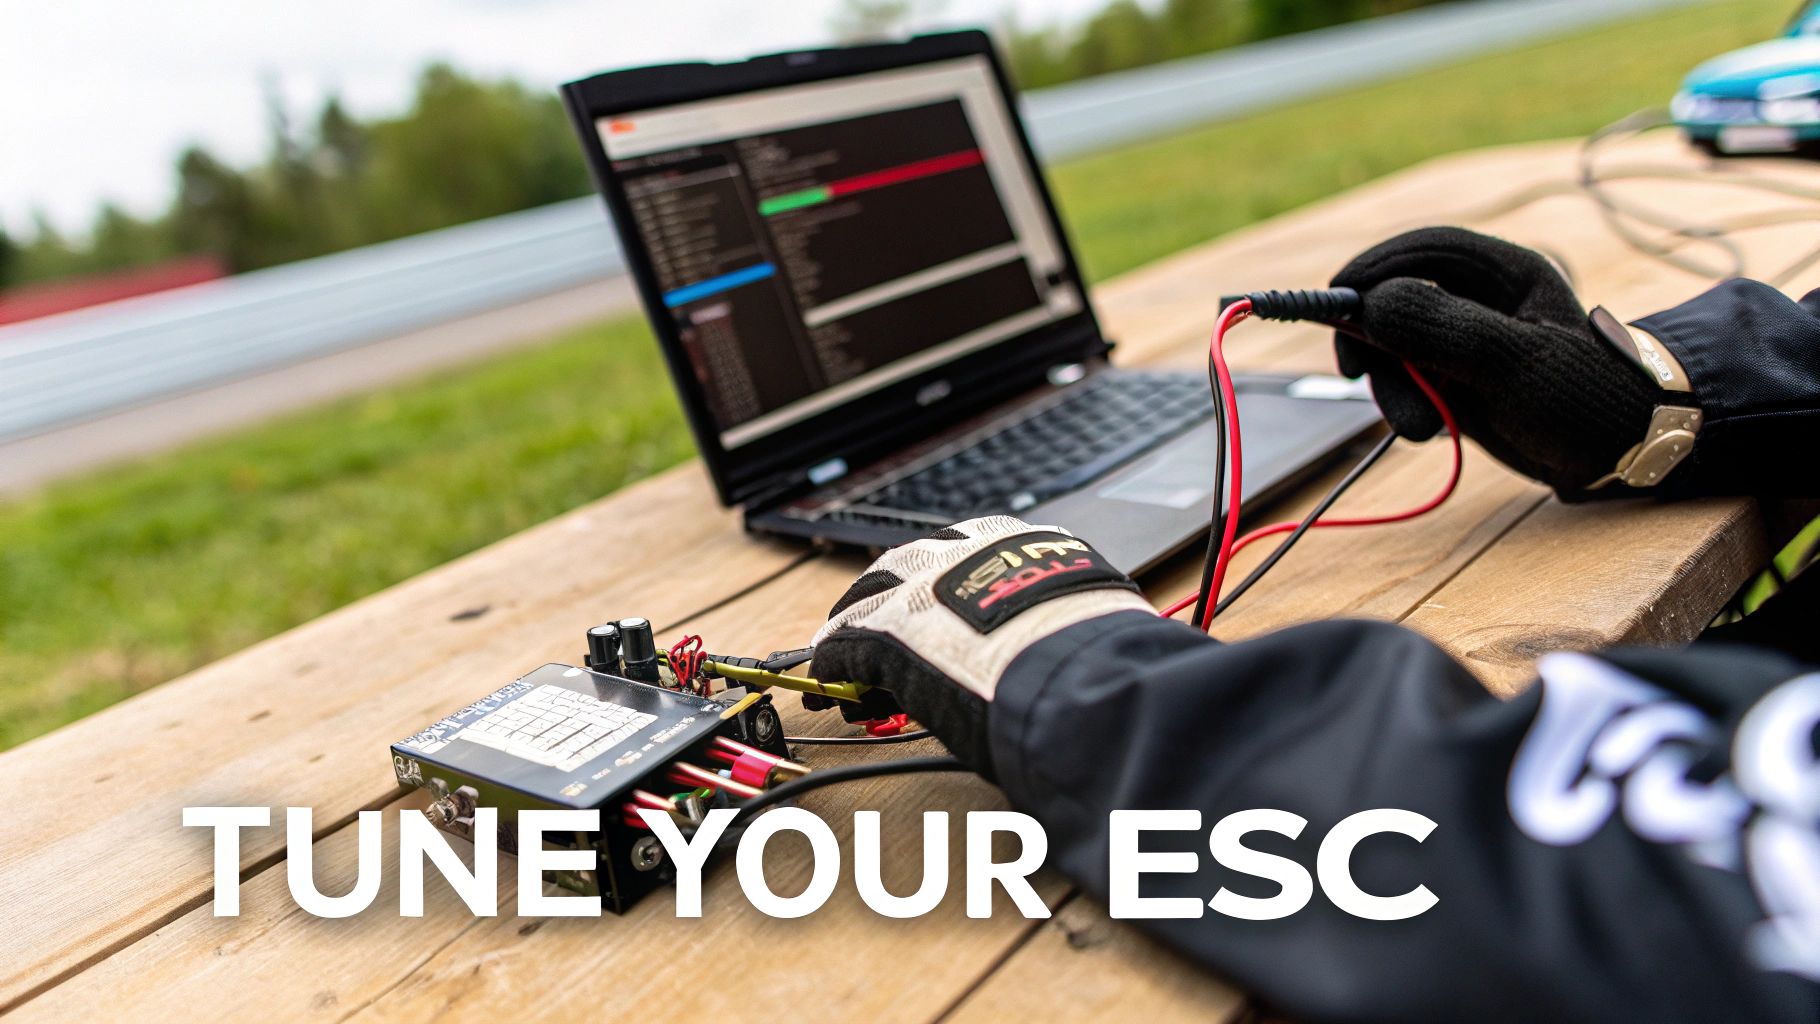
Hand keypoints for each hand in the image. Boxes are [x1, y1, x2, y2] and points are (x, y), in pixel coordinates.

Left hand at [809, 516, 1152, 774]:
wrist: (1083, 675)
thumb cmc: (1104, 660)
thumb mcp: (1087, 615)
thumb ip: (1060, 615)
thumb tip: (1064, 640)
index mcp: (1028, 541)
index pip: (971, 552)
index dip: (948, 582)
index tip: (940, 603)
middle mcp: (971, 549)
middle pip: (911, 560)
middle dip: (890, 589)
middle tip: (876, 616)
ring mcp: (927, 582)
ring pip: (871, 591)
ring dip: (856, 618)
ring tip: (843, 646)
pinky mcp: (890, 625)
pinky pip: (850, 635)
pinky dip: (838, 656)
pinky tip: (832, 676)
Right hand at [1331, 227, 1663, 496]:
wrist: (1624, 454)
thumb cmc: (1586, 397)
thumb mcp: (1514, 362)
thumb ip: (1443, 327)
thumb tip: (1372, 303)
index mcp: (1503, 272)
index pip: (1422, 249)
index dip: (1371, 270)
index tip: (1334, 305)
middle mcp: (1479, 300)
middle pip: (1395, 299)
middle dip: (1375, 341)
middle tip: (1356, 374)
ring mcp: (1465, 341)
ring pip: (1395, 347)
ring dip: (1392, 388)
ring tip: (1420, 428)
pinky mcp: (1457, 379)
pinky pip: (1408, 380)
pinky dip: (1406, 403)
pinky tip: (1432, 427)